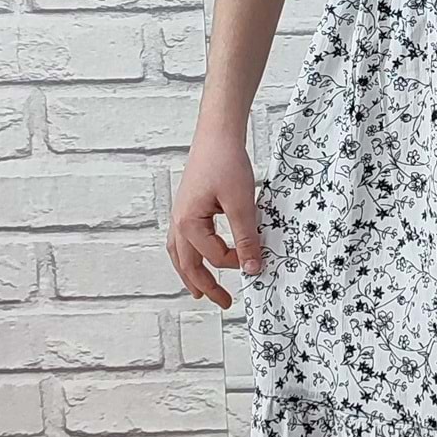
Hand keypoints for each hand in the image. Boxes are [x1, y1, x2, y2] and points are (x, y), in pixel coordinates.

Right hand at [167, 131, 263, 309]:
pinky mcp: (187, 206)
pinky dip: (190, 254)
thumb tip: (251, 267)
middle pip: (187, 264)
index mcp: (188, 224)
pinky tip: (200, 254)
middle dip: (205, 286)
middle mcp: (178, 222)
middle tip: (223, 303)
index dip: (238, 261)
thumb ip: (246, 237)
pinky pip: (183, 239)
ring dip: (191, 272)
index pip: (214, 256)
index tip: (257, 261)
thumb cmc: (226, 162)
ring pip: (180, 253)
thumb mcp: (242, 203)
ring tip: (200, 290)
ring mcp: (180, 214)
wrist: (217, 133)